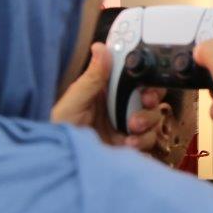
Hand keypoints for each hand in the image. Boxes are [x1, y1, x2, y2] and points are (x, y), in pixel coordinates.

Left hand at [51, 42, 167, 150]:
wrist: (61, 164)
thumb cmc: (58, 129)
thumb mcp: (74, 100)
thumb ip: (92, 77)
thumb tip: (101, 48)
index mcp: (105, 90)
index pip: (132, 77)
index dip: (144, 75)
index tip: (147, 76)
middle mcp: (118, 106)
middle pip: (149, 96)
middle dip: (151, 98)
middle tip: (145, 102)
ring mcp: (125, 126)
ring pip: (153, 117)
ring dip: (147, 121)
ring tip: (131, 128)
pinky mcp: (129, 145)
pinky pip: (149, 139)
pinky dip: (143, 140)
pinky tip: (129, 144)